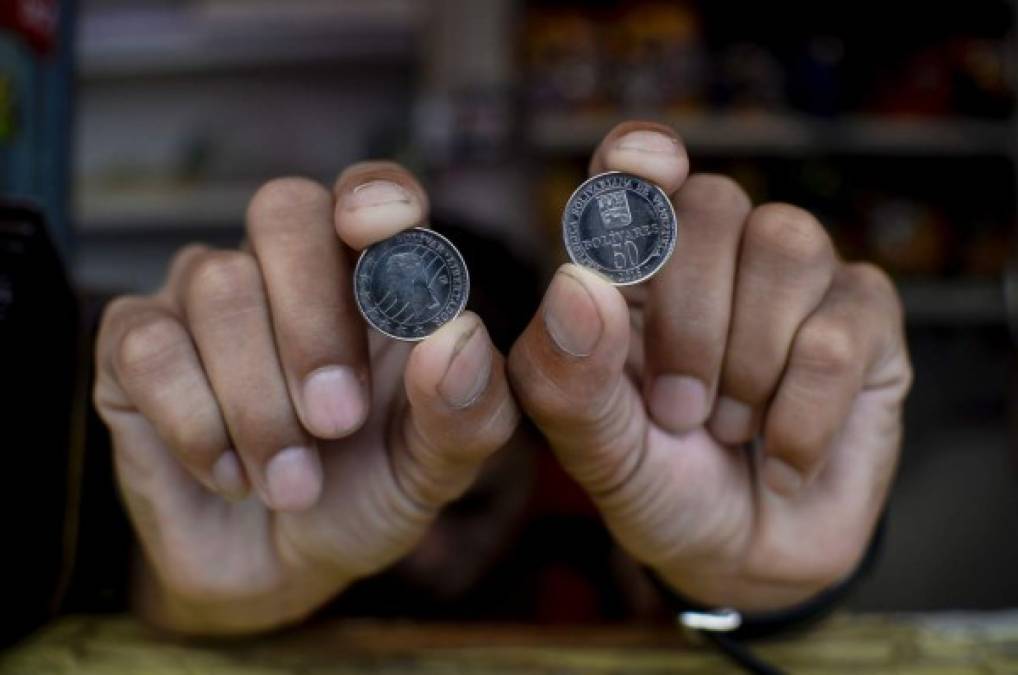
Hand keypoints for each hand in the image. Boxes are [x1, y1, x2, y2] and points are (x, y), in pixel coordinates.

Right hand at [94, 163, 518, 633]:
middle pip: (284, 212)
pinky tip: (229, 475)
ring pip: (218, 285)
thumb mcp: (435, 470)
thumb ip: (467, 411)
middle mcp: (288, 268)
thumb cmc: (369, 491)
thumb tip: (459, 338)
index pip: (374, 193)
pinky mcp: (136, 346)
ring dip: (260, 402)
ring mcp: (207, 300)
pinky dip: (196, 421)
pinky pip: (148, 345)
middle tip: (337, 421)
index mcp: (375, 277)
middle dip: (314, 321)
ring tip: (294, 485)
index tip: (380, 229)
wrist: (283, 567)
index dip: (376, 193)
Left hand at [508, 122, 911, 610]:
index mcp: (632, 268)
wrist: (741, 553)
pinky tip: (783, 460)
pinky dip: (799, 416)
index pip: (633, 174)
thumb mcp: (595, 449)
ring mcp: (795, 279)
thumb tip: (577, 286)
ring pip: (784, 244)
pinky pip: (838, 332)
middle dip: (689, 321)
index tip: (643, 169)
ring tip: (730, 429)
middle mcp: (714, 254)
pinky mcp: (863, 318)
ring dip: (748, 363)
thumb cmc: (657, 481)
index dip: (637, 156)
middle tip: (678, 412)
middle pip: (711, 204)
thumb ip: (568, 378)